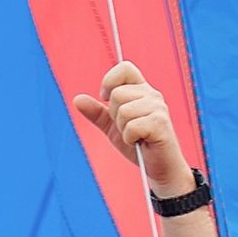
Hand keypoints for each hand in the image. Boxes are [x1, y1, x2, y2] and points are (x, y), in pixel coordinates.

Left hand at [72, 57, 194, 196]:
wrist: (159, 168)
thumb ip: (97, 113)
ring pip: (123, 111)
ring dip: (123, 129)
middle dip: (115, 116)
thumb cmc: (139, 144)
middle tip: (128, 128)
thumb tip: (77, 99)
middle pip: (117, 94)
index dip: (110, 81)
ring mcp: (158, 108)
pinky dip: (130, 139)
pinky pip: (131, 127)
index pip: (125, 68)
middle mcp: (152, 95)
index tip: (106, 99)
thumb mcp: (113, 127)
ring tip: (135, 136)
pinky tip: (140, 142)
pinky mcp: (160, 123)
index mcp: (142, 90)